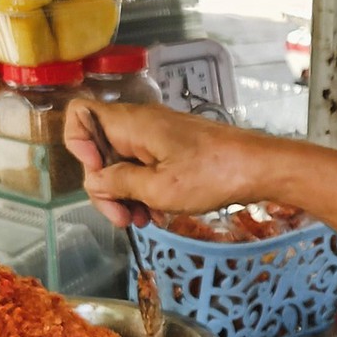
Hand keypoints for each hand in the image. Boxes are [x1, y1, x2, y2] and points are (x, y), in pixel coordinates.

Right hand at [62, 101, 274, 228]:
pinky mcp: (174, 150)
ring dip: (127, 195)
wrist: (260, 168)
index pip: (79, 115)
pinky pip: (146, 168)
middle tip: (124, 219)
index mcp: (131, 124)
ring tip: (145, 221)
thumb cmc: (214, 174)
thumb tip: (96, 183)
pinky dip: (147, 191)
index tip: (98, 177)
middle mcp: (140, 124)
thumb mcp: (158, 188)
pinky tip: (160, 214)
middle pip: (99, 150)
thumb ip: (118, 184)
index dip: (77, 147)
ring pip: (123, 164)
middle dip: (106, 187)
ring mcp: (158, 136)